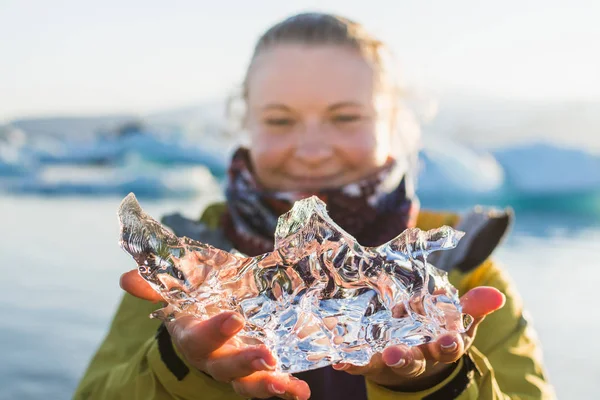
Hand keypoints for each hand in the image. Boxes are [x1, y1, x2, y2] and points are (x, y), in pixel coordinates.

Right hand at [120, 270, 310, 399]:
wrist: (208, 317)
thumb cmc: (195, 298)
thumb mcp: (180, 287)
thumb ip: (156, 284)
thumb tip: (126, 278)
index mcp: (193, 335)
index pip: (198, 338)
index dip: (214, 331)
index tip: (235, 317)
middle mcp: (213, 357)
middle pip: (224, 367)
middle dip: (243, 363)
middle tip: (265, 355)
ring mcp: (235, 368)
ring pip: (246, 384)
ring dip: (265, 385)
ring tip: (286, 385)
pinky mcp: (256, 372)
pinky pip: (268, 384)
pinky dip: (285, 389)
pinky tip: (300, 392)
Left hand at [331, 286, 504, 390]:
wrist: (413, 353)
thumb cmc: (436, 331)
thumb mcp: (457, 321)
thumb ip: (473, 307)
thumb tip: (496, 295)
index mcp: (440, 346)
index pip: (448, 346)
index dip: (449, 342)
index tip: (450, 337)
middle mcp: (418, 356)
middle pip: (414, 359)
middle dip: (407, 356)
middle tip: (398, 353)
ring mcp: (394, 359)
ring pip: (386, 361)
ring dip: (377, 359)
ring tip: (369, 357)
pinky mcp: (372, 360)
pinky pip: (360, 362)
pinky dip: (350, 363)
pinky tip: (339, 362)